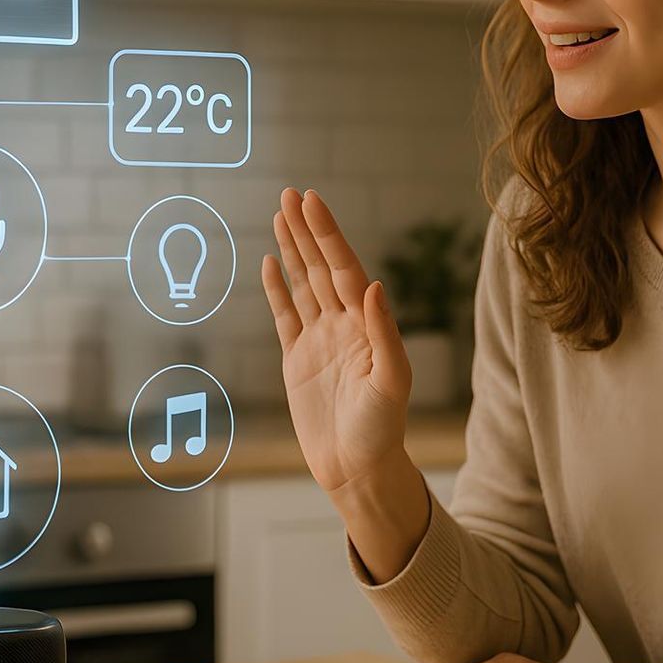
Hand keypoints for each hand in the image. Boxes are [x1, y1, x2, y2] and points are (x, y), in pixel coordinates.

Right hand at [262, 188, 411, 493]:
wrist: (358, 469)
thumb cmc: (382, 430)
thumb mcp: (391, 382)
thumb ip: (384, 334)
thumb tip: (373, 285)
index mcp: (367, 325)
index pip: (344, 269)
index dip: (328, 235)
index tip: (312, 203)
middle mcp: (344, 325)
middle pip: (322, 268)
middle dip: (307, 231)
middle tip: (291, 194)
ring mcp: (320, 340)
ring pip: (303, 284)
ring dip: (293, 250)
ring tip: (281, 214)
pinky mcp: (298, 359)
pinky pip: (285, 315)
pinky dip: (277, 288)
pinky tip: (271, 261)